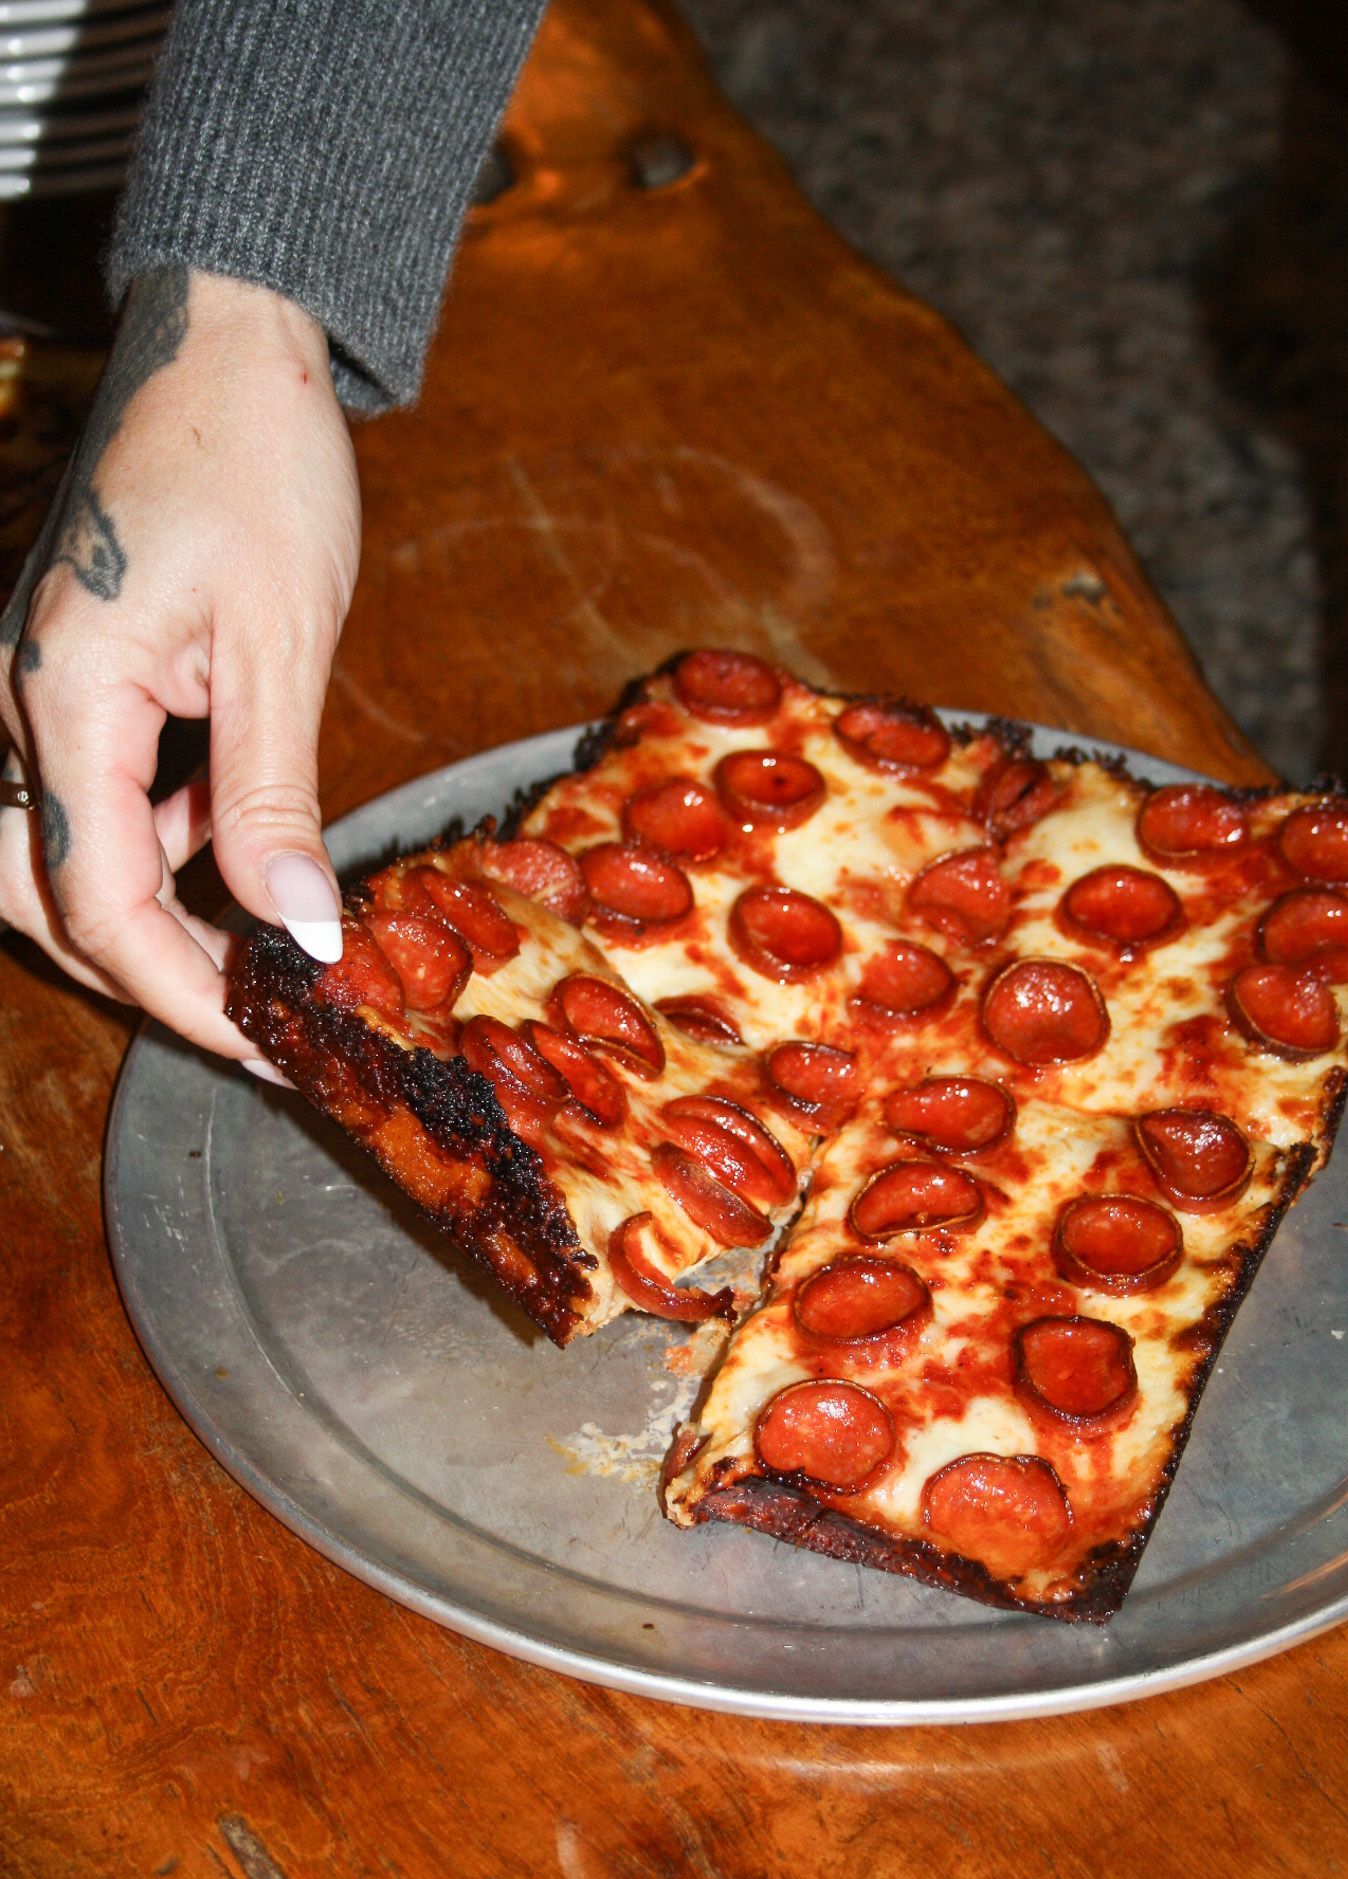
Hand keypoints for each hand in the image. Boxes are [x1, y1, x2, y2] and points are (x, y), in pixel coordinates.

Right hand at [0, 267, 360, 1065]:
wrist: (230, 343)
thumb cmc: (259, 463)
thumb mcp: (281, 645)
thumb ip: (273, 798)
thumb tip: (298, 926)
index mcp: (61, 696)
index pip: (97, 899)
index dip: (178, 990)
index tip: (262, 1042)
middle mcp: (17, 700)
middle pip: (46, 897)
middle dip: (146, 972)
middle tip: (253, 1019)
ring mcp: (31, 688)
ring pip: (51, 858)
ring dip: (144, 918)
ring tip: (251, 956)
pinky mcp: (66, 675)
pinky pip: (82, 798)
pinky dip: (152, 849)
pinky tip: (232, 851)